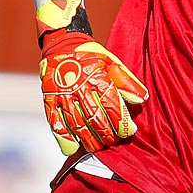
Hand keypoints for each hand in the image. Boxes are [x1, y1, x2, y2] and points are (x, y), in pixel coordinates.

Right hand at [36, 0, 149, 155]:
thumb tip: (142, 99)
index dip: (122, 121)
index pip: (112, 105)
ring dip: (88, 139)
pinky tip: (72, 149)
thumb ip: (127, 81)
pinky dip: (63, 138)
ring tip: (98, 147)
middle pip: (95, 118)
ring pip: (77, 123)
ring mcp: (63, 94)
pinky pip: (55, 122)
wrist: (62, 44)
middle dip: (107, 134)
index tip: (129, 131)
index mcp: (97, 77)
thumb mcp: (112, 62)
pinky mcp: (50, 99)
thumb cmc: (90, 56)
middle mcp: (79, 87)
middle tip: (114, 141)